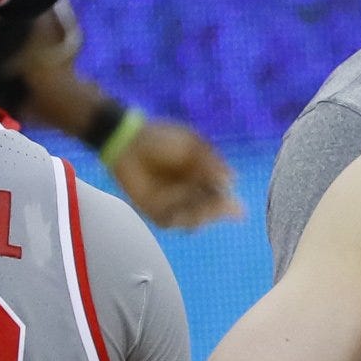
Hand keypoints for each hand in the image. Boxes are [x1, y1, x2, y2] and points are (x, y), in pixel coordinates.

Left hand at [113, 120, 243, 229]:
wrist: (127, 140)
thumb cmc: (161, 138)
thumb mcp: (192, 144)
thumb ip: (212, 162)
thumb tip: (233, 180)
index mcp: (203, 177)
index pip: (222, 197)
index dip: (229, 205)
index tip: (230, 202)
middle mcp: (190, 192)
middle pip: (211, 213)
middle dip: (215, 211)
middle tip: (213, 204)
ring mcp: (172, 202)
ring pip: (193, 222)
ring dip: (198, 217)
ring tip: (194, 209)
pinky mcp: (152, 208)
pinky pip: (168, 222)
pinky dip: (176, 220)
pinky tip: (177, 212)